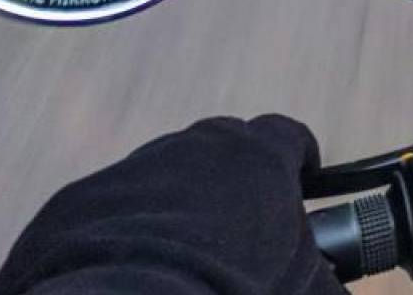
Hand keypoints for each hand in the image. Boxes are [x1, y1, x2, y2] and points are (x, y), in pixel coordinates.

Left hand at [0, 114, 342, 294]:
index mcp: (256, 156)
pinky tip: (133, 267)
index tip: (301, 179)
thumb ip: (324, 275)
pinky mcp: (79, 199)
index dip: (298, 157)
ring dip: (178, 202)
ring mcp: (132, 168)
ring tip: (181, 254)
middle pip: (223, 145)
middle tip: (241, 224)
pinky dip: (128, 227)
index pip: (288, 134)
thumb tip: (333, 287)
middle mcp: (194, 147)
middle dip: (235, 174)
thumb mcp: (304, 285)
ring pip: (165, 173)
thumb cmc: (231, 288)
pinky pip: (114, 206)